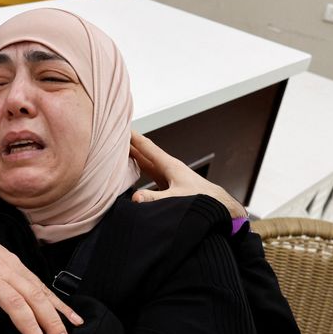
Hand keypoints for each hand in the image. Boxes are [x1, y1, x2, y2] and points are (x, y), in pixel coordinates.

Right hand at [0, 210, 81, 333]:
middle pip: (35, 298)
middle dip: (52, 322)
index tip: (76, 324)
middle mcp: (3, 271)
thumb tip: (25, 291)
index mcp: (12, 265)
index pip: (42, 289)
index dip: (60, 307)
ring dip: (30, 327)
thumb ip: (10, 273)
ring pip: (14, 304)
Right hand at [129, 131, 247, 217]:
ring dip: (133, 156)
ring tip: (118, 151)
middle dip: (129, 144)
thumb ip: (155, 198)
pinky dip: (138, 168)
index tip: (121, 127)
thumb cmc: (203, 200)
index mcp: (169, 165)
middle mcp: (168, 168)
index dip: (133, 138)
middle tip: (114, 136)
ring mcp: (168, 175)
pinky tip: (132, 170)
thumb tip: (136, 197)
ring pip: (146, 162)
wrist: (218, 205)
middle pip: (144, 152)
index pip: (147, 147)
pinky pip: (149, 172)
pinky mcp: (168, 184)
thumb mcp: (177, 199)